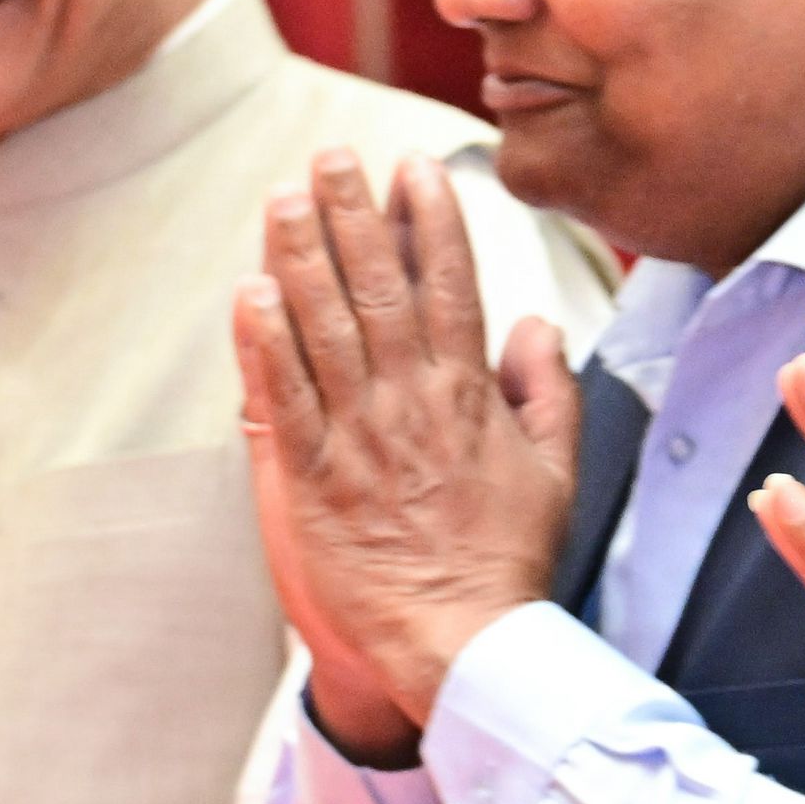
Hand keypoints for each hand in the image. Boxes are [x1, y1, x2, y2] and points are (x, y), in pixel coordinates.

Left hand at [235, 149, 579, 758]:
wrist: (459, 646)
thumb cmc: (506, 564)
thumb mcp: (554, 473)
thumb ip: (547, 391)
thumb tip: (537, 324)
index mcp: (469, 395)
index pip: (449, 284)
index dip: (429, 219)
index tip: (412, 166)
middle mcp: (410, 402)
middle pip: (377, 286)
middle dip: (353, 214)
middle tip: (330, 157)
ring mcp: (357, 437)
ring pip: (323, 326)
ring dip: (300, 256)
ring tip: (283, 199)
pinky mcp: (310, 477)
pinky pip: (282, 395)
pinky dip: (264, 341)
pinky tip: (250, 290)